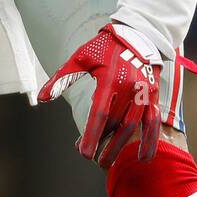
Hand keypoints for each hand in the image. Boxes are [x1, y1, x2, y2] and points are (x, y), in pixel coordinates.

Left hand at [37, 23, 161, 168]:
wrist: (137, 34)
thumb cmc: (104, 47)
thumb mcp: (81, 58)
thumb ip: (62, 78)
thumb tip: (42, 98)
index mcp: (110, 79)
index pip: (99, 114)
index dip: (91, 135)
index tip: (84, 153)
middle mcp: (129, 88)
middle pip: (114, 124)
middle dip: (103, 144)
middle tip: (93, 160)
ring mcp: (143, 93)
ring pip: (132, 126)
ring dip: (120, 146)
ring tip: (107, 162)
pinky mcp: (153, 96)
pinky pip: (153, 122)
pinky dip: (150, 141)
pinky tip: (144, 158)